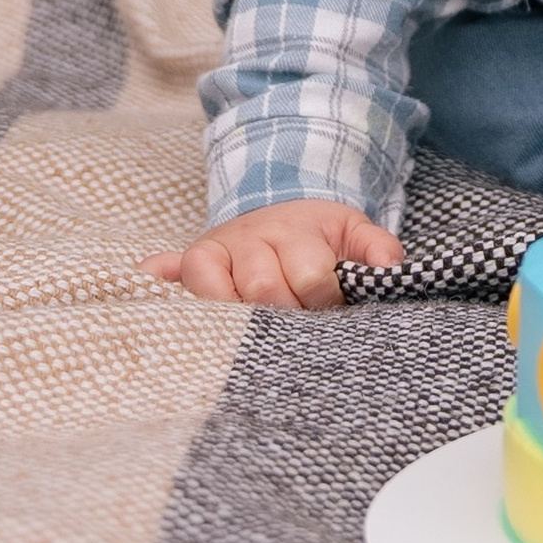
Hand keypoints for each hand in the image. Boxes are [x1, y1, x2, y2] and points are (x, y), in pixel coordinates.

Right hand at [149, 197, 405, 307]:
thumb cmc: (321, 237)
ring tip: (254, 338)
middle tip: (294, 329)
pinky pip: (172, 270)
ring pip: (220, 292)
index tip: (329, 309)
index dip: (322, 298)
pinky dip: (159, 277)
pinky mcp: (193, 261)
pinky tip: (152, 282)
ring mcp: (221, 249)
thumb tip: (390, 273)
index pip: (311, 275)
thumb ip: (378, 252)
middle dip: (283, 315)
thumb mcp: (355, 233)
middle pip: (264, 288)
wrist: (282, 204)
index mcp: (298, 231)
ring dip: (237, 318)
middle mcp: (254, 238)